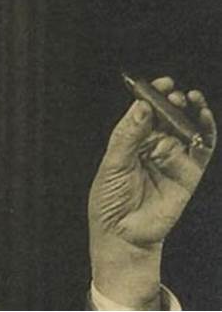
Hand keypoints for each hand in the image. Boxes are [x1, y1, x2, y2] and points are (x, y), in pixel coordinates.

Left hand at [88, 76, 216, 308]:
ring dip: (189, 110)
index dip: (151, 95)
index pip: (144, 111)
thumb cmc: (110, 199)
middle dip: (170, 100)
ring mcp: (172, 157)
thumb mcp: (113, 164)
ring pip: (185, 127)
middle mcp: (152, 145)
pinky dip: (206, 131)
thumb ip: (128, 136)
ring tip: (188, 98)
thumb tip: (142, 106)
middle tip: (171, 93)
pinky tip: (203, 117)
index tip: (158, 82)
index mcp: (131, 140)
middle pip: (166, 115)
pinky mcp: (189, 172)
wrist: (123, 233)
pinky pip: (202, 148)